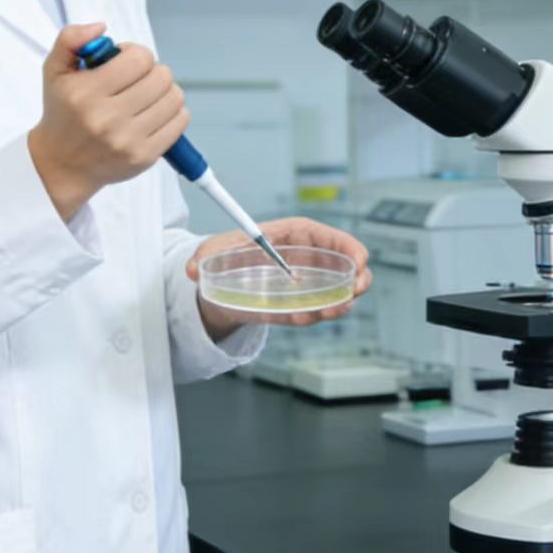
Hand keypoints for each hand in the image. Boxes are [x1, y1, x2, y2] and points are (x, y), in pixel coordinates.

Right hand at [29, 22, 188, 220]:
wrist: (62, 164)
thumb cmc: (62, 112)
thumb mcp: (54, 70)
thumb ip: (71, 39)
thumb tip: (102, 27)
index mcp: (86, 93)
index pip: (139, 59)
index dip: (136, 54)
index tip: (124, 62)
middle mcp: (107, 119)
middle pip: (161, 77)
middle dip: (152, 71)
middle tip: (137, 79)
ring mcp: (128, 140)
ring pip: (174, 98)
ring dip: (165, 91)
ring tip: (146, 95)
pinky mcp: (144, 157)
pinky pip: (180, 122)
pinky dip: (173, 112)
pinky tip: (154, 112)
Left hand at [187, 217, 371, 338]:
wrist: (218, 286)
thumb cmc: (224, 258)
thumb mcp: (214, 252)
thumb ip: (203, 256)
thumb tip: (192, 269)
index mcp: (292, 235)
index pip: (327, 236)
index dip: (348, 245)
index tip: (360, 258)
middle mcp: (305, 258)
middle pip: (343, 265)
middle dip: (357, 278)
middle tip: (354, 291)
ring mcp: (306, 283)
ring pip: (336, 291)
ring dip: (338, 303)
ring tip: (329, 310)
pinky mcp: (300, 304)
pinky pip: (315, 310)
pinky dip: (315, 315)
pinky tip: (305, 317)